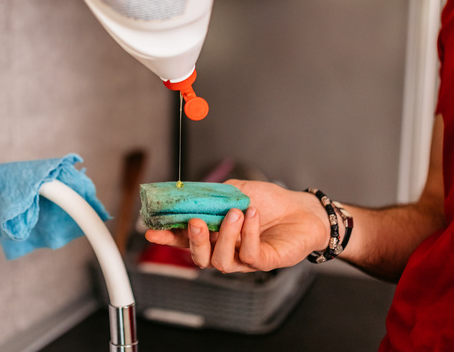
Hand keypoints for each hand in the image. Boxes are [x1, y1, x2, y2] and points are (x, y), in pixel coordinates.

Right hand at [145, 180, 329, 272]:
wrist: (302, 209)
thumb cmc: (269, 200)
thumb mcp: (235, 190)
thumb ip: (213, 195)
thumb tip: (190, 196)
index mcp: (214, 232)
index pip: (184, 238)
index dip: (167, 236)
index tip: (151, 230)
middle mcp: (224, 249)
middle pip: (198, 257)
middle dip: (192, 241)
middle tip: (196, 222)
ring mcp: (242, 259)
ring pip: (220, 261)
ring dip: (225, 235)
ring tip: (235, 212)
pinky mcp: (263, 263)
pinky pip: (248, 254)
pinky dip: (248, 233)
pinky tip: (253, 215)